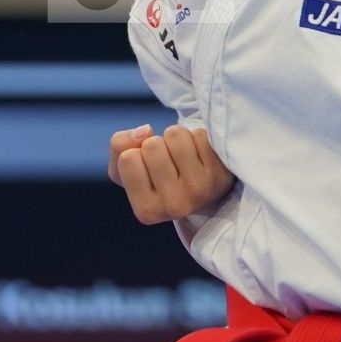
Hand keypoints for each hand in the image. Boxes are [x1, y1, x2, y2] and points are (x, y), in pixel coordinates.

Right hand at [107, 123, 235, 223]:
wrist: (204, 192)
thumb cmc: (160, 179)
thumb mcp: (128, 171)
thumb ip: (119, 147)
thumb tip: (144, 130)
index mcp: (147, 210)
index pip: (128, 158)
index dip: (135, 153)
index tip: (147, 168)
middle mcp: (174, 205)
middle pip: (151, 145)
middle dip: (157, 144)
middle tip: (168, 161)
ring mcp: (200, 189)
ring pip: (175, 135)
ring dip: (176, 138)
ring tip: (183, 156)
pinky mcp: (221, 173)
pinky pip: (199, 135)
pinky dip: (196, 138)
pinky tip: (200, 155)